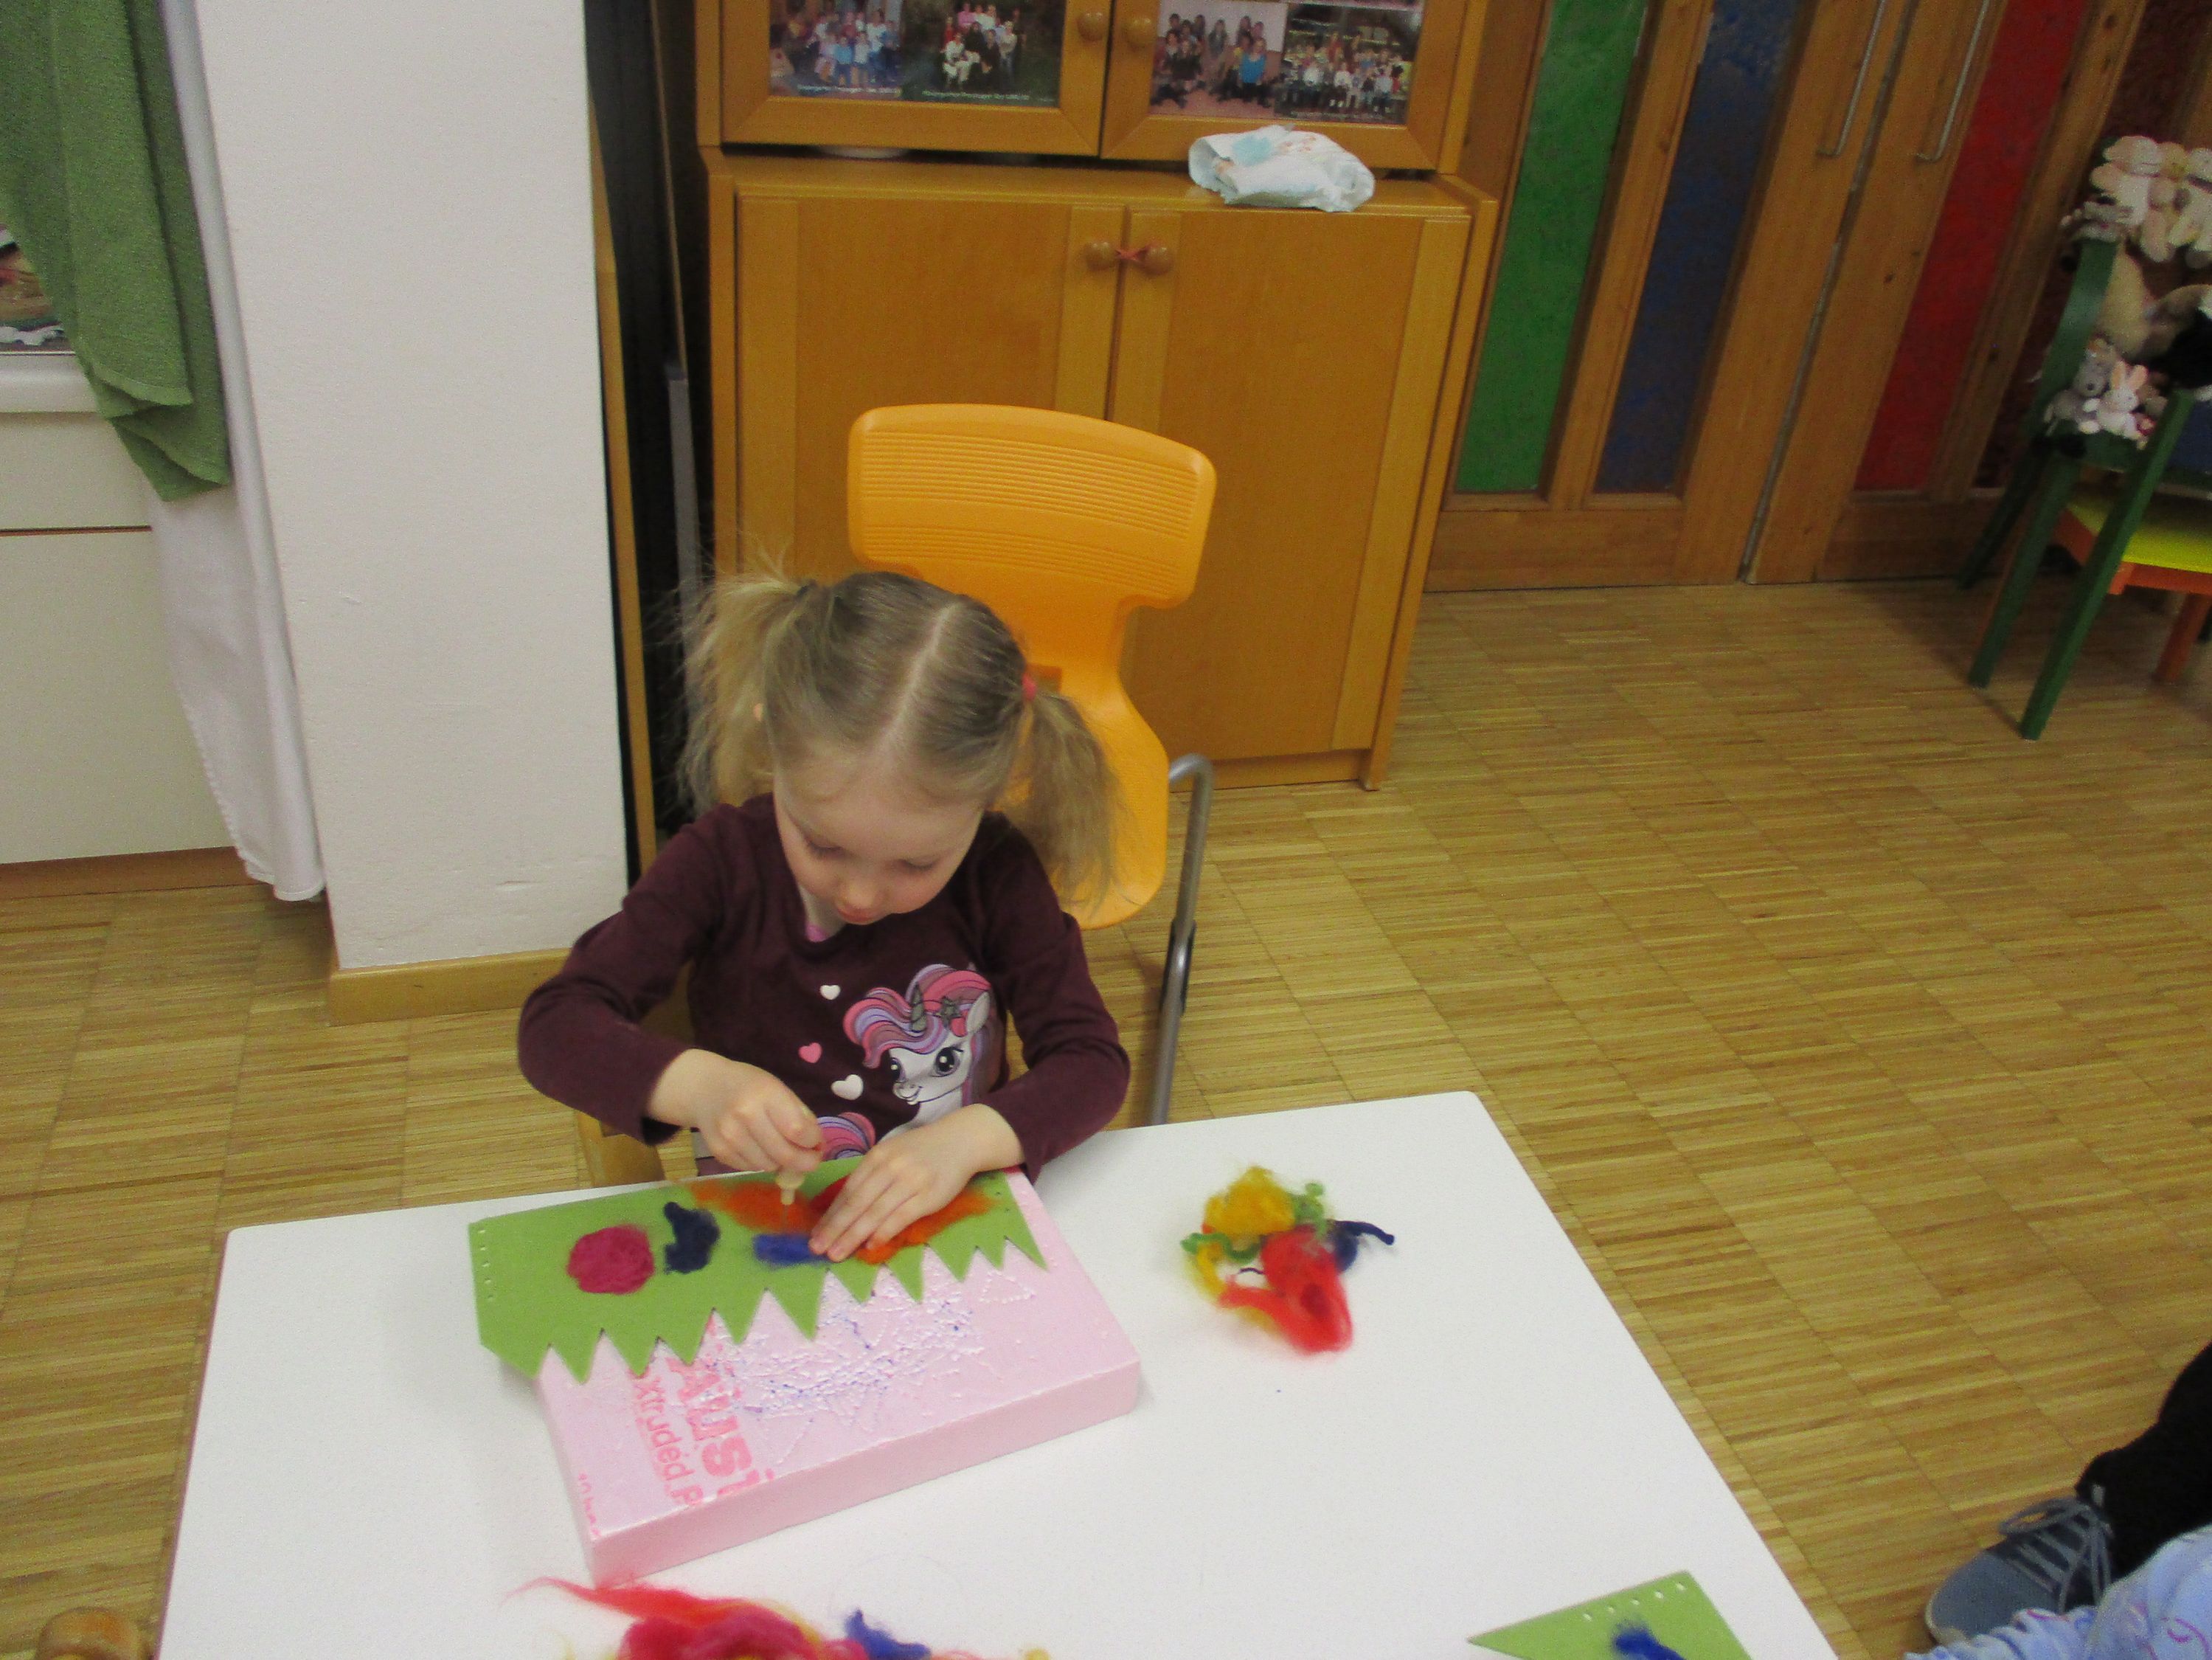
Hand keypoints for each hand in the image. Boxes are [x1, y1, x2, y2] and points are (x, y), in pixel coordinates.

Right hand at [647, 1049, 821, 1178]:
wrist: (704, 1088)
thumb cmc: (748, 1085)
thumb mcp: (778, 1088)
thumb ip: (799, 1114)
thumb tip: (816, 1145)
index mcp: (766, 1095)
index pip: (798, 1130)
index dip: (813, 1142)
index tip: (816, 1142)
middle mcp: (746, 1116)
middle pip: (785, 1155)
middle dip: (805, 1162)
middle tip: (810, 1159)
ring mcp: (729, 1137)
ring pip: (769, 1166)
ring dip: (781, 1162)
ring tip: (780, 1148)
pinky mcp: (719, 1152)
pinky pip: (751, 1168)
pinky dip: (761, 1162)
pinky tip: (759, 1148)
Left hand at [810, 1105, 1019, 1261]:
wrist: (962, 1140)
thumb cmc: (923, 1151)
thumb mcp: (892, 1154)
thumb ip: (872, 1177)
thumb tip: (845, 1209)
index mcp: (877, 1156)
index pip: (848, 1190)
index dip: (830, 1214)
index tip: (816, 1233)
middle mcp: (890, 1167)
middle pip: (856, 1203)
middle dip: (835, 1228)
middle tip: (817, 1248)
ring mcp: (910, 1181)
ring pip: (875, 1212)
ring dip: (853, 1235)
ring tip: (836, 1253)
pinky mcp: (929, 1196)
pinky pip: (901, 1216)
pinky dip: (884, 1232)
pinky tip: (870, 1245)